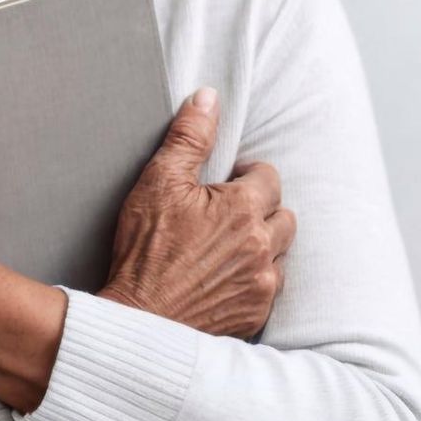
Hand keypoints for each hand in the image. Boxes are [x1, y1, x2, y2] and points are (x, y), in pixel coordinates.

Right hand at [99, 86, 296, 339]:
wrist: (137, 322)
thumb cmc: (144, 252)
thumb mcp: (157, 183)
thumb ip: (188, 137)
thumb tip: (208, 98)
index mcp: (243, 209)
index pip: (267, 176)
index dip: (243, 177)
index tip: (219, 188)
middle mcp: (263, 246)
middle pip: (283, 215)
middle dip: (259, 211)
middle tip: (221, 217)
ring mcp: (263, 284)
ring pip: (281, 253)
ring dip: (261, 246)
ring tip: (223, 248)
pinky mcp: (256, 314)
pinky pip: (270, 288)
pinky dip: (254, 279)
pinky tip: (222, 278)